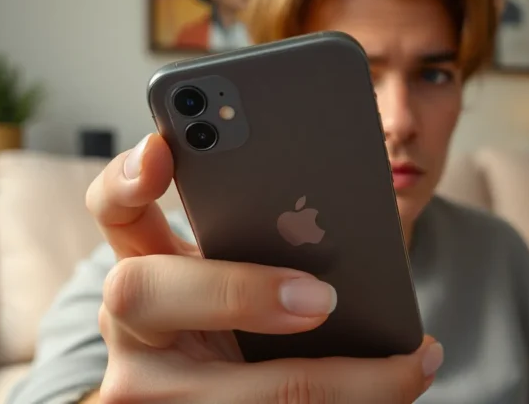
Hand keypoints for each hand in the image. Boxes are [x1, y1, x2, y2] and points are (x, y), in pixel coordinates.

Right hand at [85, 134, 443, 403]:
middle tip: (323, 297)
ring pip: (240, 393)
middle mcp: (133, 327)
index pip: (114, 210)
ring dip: (346, 381)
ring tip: (414, 363)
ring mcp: (152, 389)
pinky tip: (400, 388)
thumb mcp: (233, 274)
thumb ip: (259, 246)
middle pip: (147, 294)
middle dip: (242, 291)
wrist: (205, 394)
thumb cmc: (234, 318)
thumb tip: (340, 230)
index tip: (160, 150)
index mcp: (144, 265)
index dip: (125, 178)